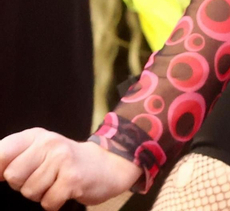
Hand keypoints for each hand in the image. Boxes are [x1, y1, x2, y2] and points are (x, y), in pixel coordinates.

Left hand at [0, 130, 141, 209]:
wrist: (109, 163)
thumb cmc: (66, 161)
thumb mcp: (39, 150)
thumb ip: (11, 158)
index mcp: (35, 136)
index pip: (0, 153)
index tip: (5, 175)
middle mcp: (48, 143)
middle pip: (12, 176)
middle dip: (23, 184)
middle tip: (43, 177)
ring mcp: (62, 159)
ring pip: (29, 191)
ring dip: (41, 194)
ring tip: (56, 183)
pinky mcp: (73, 178)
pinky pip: (47, 202)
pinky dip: (54, 202)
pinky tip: (65, 190)